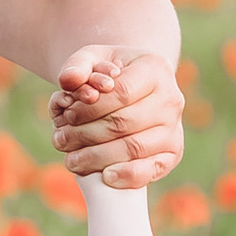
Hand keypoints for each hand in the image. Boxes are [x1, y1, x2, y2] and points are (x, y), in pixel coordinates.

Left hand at [50, 46, 184, 190]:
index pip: (121, 93)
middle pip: (124, 123)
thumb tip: (69, 80)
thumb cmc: (109, 74)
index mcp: (156, 69)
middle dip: (86, 134)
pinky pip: (152, 168)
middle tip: (61, 139)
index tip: (66, 114)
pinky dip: (128, 176)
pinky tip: (105, 176)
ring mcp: (174, 127)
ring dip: (97, 157)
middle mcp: (171, 98)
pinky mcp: (173, 153)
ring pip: (134, 147)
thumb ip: (76, 65)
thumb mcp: (92, 59)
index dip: (89, 108)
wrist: (135, 88)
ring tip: (71, 159)